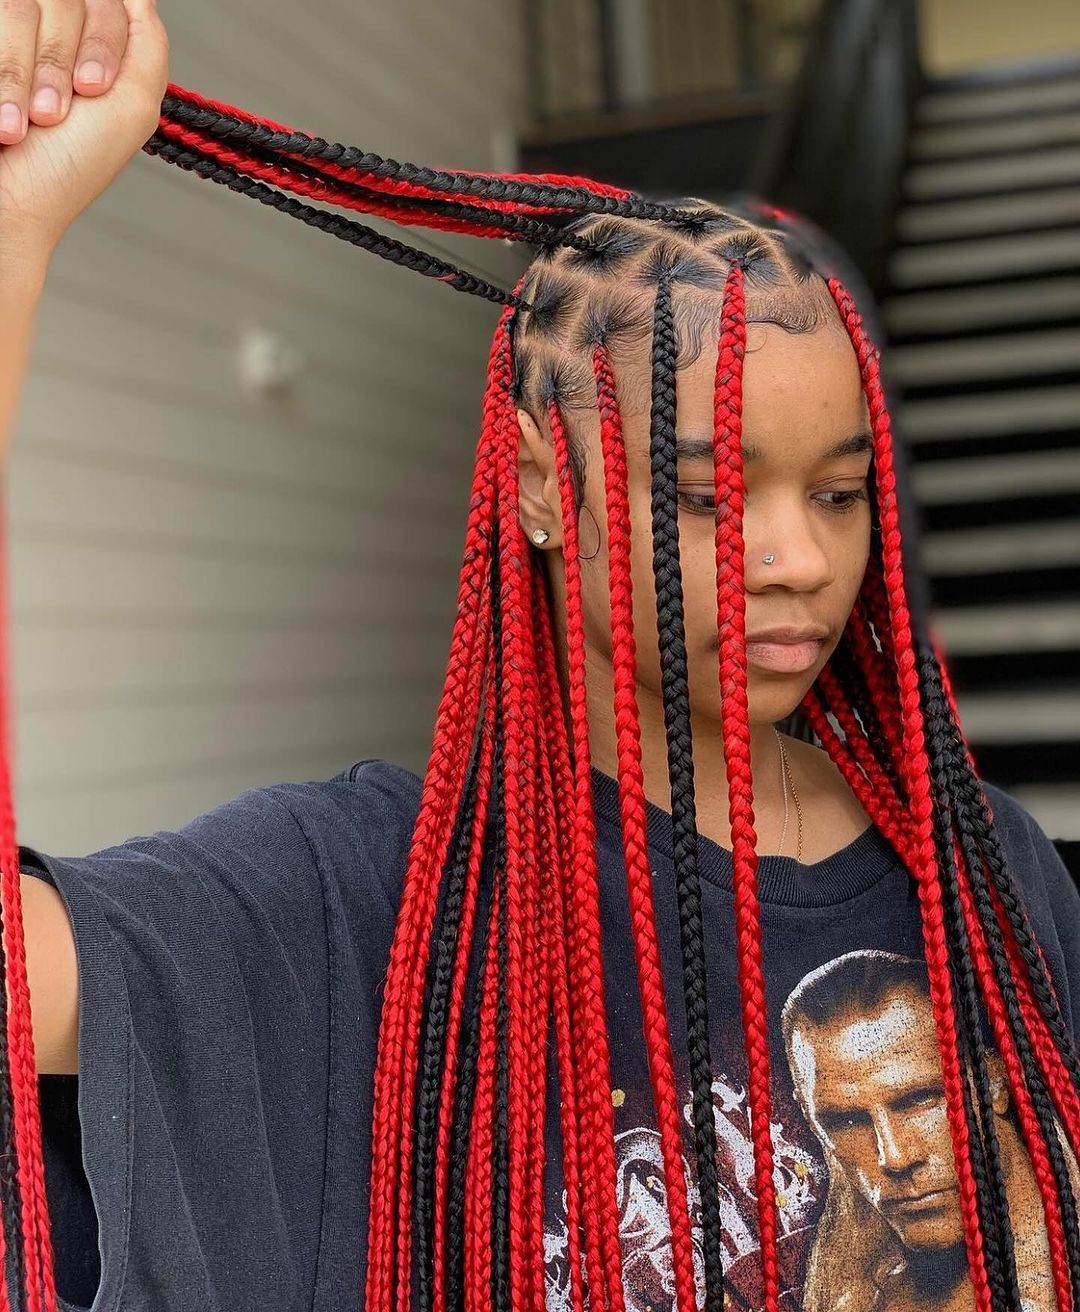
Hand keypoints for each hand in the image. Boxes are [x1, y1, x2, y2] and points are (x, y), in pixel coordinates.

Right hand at [0, 0, 169, 258]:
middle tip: (54, 114)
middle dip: (60, 62)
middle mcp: (42, 30)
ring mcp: (6, 35)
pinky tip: (3, 119)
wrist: (5, 204)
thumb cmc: (64, 169)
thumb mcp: (129, 110)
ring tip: (25, 122)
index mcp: (86, 42)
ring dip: (24, 74)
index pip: (105, 1)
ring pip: (19, 7)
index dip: (102, 41)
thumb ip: (148, 48)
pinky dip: (3, 75)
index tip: (92, 89)